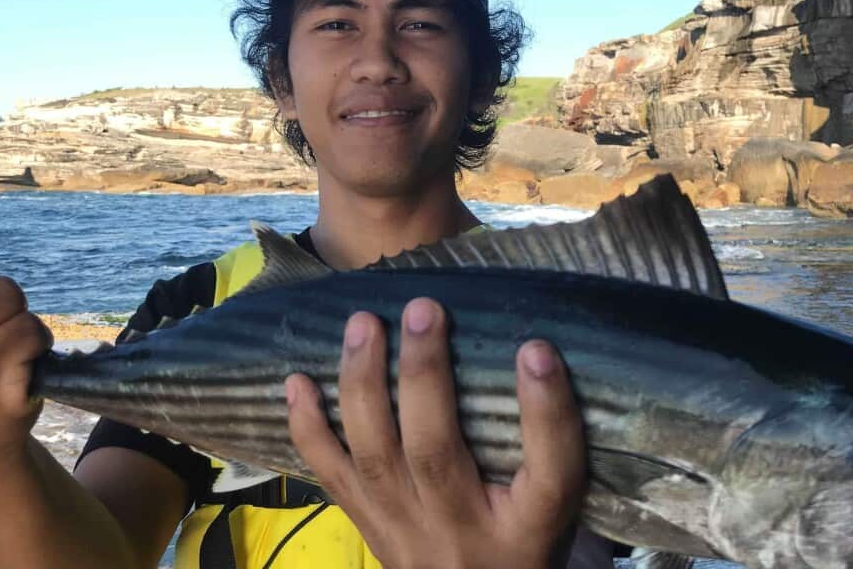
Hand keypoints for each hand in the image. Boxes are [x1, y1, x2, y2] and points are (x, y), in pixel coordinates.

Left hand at [286, 297, 586, 568]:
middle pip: (437, 451)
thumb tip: (534, 349)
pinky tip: (297, 381)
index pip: (550, 470)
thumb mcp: (555, 508)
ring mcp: (406, 532)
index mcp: (530, 527)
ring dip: (363, 384)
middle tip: (424, 310)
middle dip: (424, 375)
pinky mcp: (368, 527)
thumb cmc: (521, 542)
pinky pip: (331, 477)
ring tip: (364, 324)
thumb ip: (548, 445)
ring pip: (374, 456)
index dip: (544, 410)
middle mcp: (462, 530)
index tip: (536, 348)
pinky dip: (308, 427)